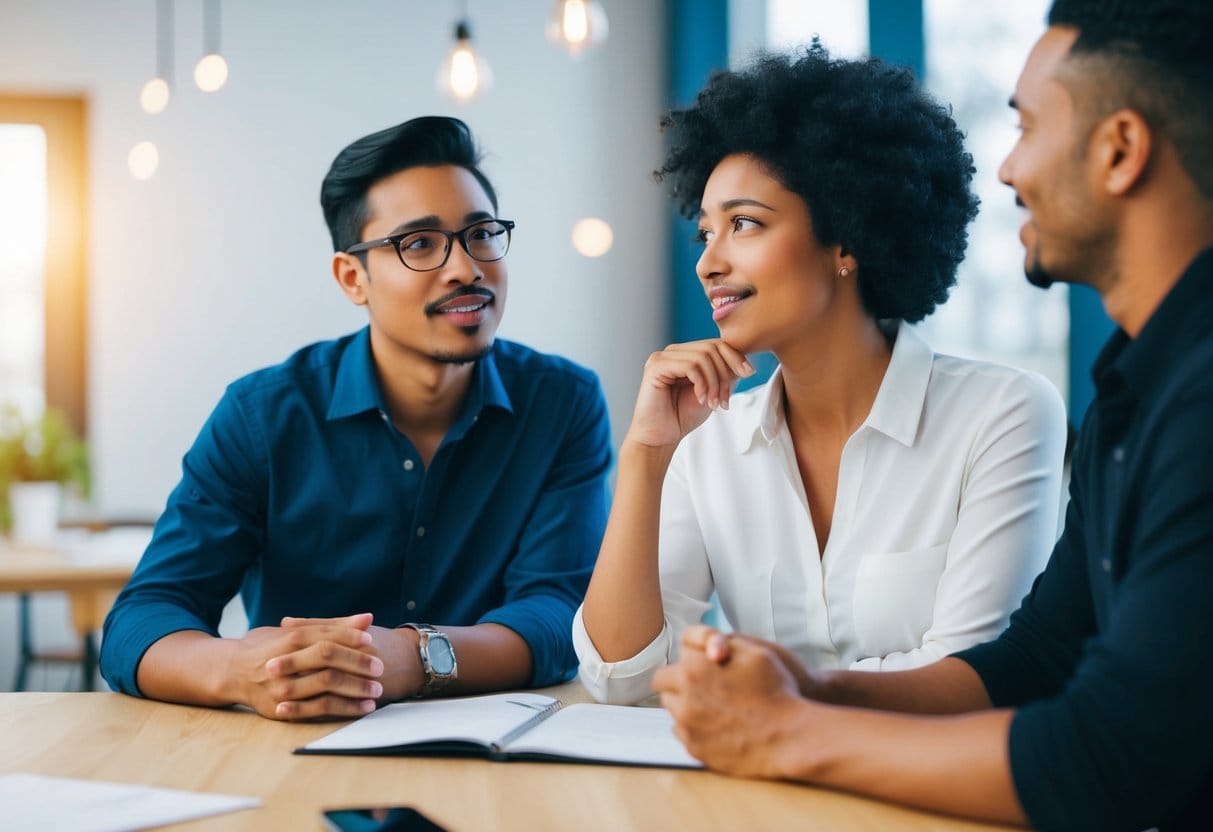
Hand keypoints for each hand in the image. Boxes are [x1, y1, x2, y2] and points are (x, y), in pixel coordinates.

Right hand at [229, 612, 383, 720]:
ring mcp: (281, 686)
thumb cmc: (268, 646)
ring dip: (355, 688)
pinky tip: (361, 709)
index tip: (372, 642)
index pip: (326, 635)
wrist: (230, 672)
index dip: (350, 637)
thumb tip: (367, 618)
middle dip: (357, 662)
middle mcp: (284, 660)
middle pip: (326, 657)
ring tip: (376, 691)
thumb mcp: (293, 630)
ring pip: (324, 684)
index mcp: (289, 637)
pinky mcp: (280, 709)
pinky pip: (317, 709)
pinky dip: (343, 709)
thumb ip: (331, 626)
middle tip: (380, 667)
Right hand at [625, 340, 754, 447]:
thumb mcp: (711, 392)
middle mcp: (673, 352)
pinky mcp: (656, 366)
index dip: (736, 357)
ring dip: (714, 383)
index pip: (716, 344)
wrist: (660, 437)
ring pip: (703, 357)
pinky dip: (702, 384)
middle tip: (725, 401)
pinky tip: (700, 399)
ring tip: (713, 404)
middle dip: (725, 375)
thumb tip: (744, 362)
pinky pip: (690, 366)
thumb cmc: (682, 416)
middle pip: (712, 348)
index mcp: (685, 354)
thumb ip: (724, 374)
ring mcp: (663, 357)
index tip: (750, 373)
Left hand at [653, 629, 808, 778]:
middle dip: (679, 688)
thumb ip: (721, 642)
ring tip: (715, 707)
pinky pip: (685, 735)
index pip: (665, 670)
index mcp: (693, 671)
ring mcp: (688, 728)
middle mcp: (684, 699)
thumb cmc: (775, 691)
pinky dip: (696, 729)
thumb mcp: (754, 651)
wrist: (788, 736)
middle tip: (702, 689)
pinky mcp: (696, 750)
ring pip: (674, 713)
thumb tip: (706, 647)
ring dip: (687, 707)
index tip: (694, 673)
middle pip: (664, 692)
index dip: (680, 670)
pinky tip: (719, 726)